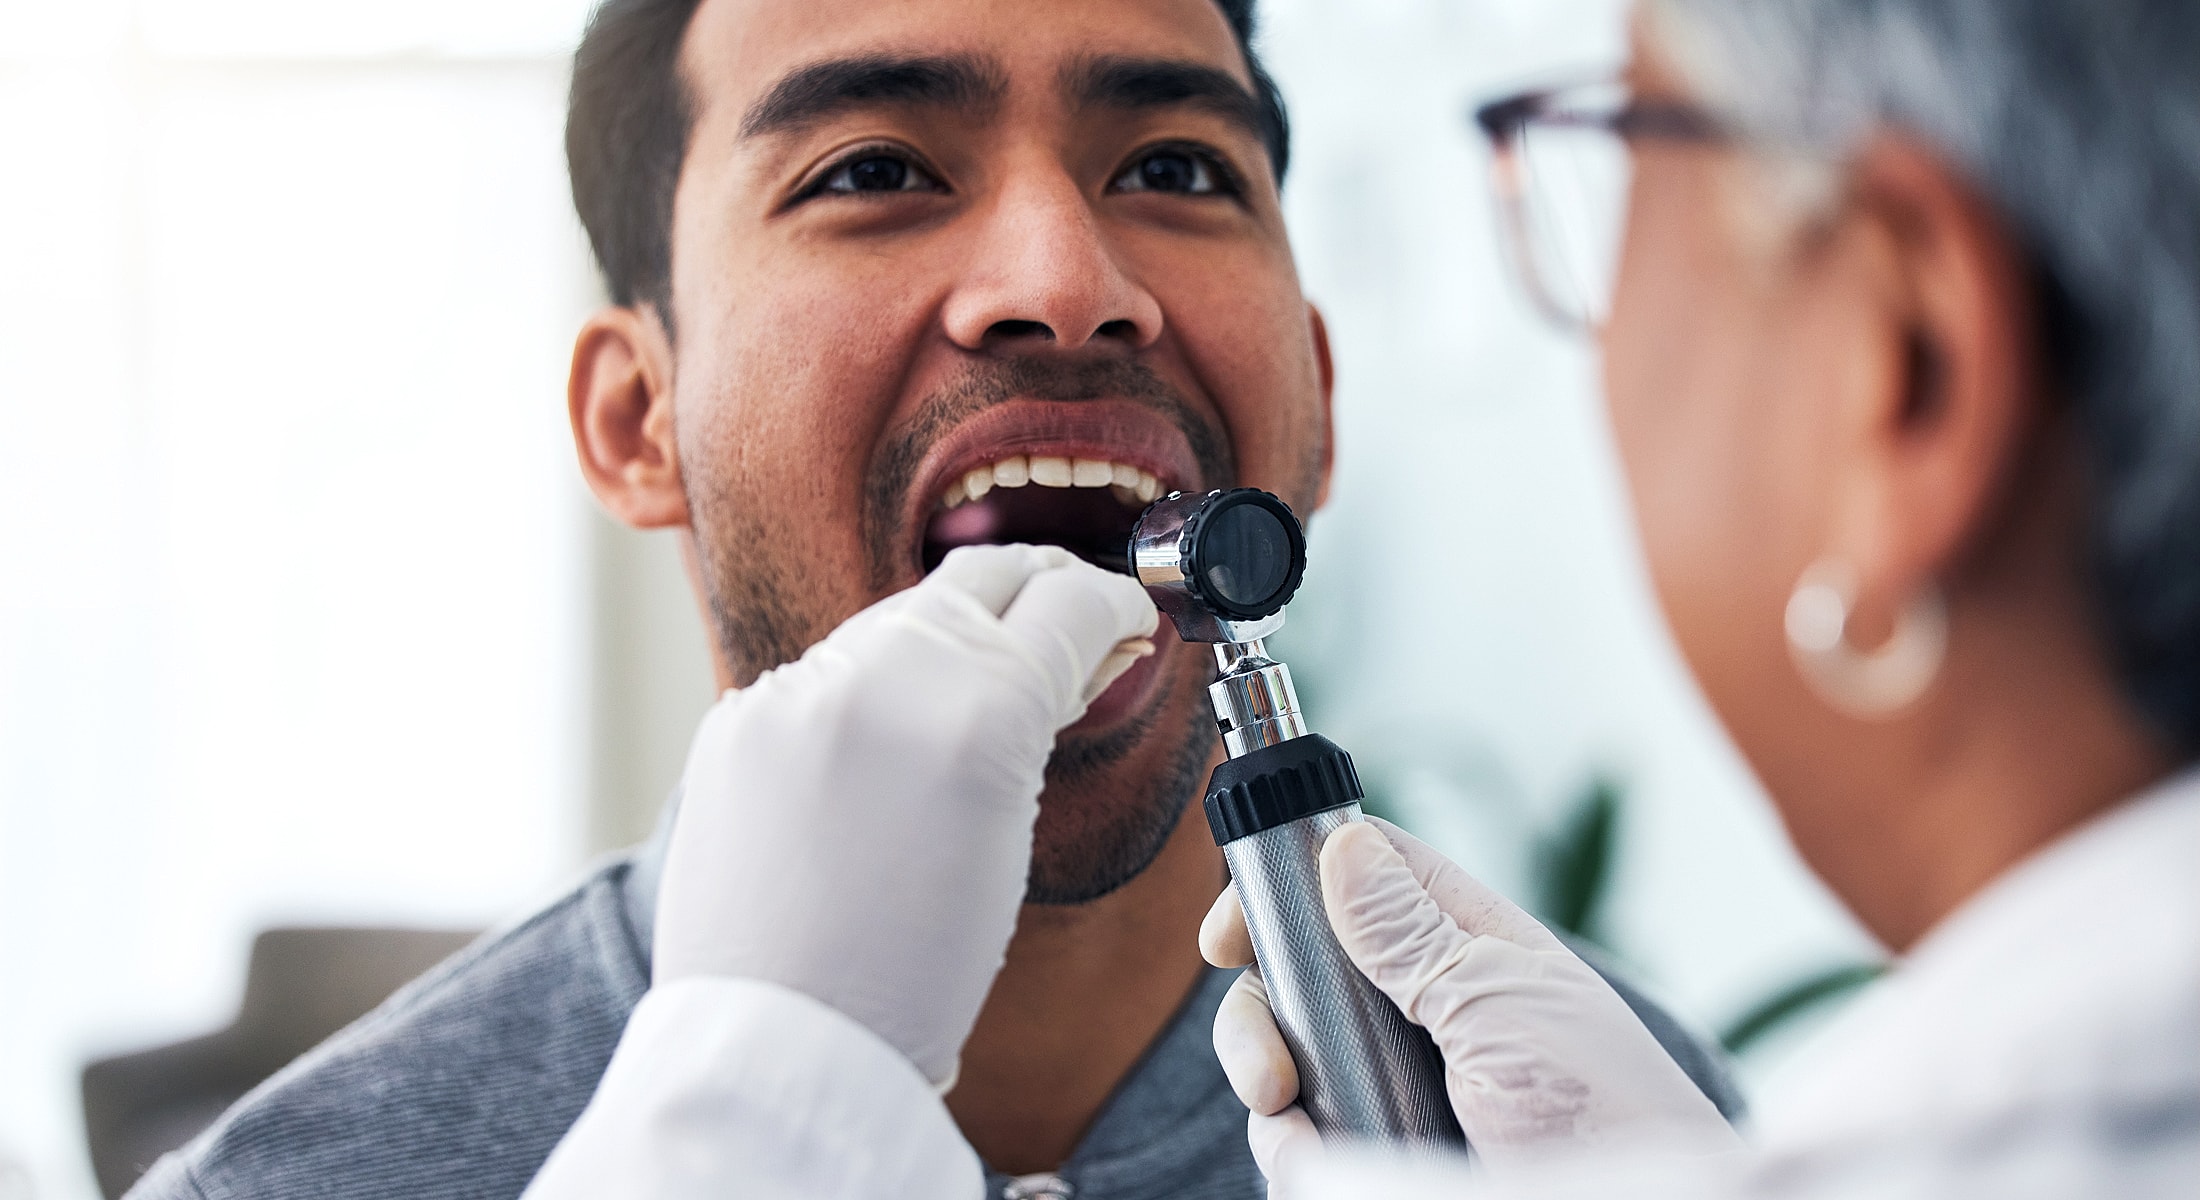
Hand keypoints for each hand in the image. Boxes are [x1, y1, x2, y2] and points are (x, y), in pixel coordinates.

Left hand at [654, 544, 1157, 1087]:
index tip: (1127, 622)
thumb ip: (1032, 724)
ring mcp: (801, 689)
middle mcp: (887, 675)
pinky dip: (865, 698)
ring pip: (900, 619)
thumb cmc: (910, 977)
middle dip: (1038, 589)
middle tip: (1068, 618)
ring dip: (948, 644)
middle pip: (986, 574)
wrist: (782, 1044)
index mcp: (982, 711)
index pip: (1072, 601)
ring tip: (972, 703)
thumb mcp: (1012, 839)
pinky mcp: (740, 717)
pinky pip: (822, 677)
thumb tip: (1067, 660)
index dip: (1116, 606)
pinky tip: (882, 754)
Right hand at [1202, 816, 1739, 1176]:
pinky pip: (1298, 1138)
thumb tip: (1342, 844)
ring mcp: (1394, 1082)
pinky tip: (1310, 1158)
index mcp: (1461, 945)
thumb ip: (1412, 932)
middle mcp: (1418, 1007)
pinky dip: (1289, 1149)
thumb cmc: (1605, 1112)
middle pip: (1297, 971)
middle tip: (1269, 1067)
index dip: (1287, 886)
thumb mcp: (1504, 1004)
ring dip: (1267, 1081)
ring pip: (1284, 1056)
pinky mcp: (1378, 1150)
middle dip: (1261, 1010)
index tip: (1231, 929)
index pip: (1356, 877)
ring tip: (1291, 1119)